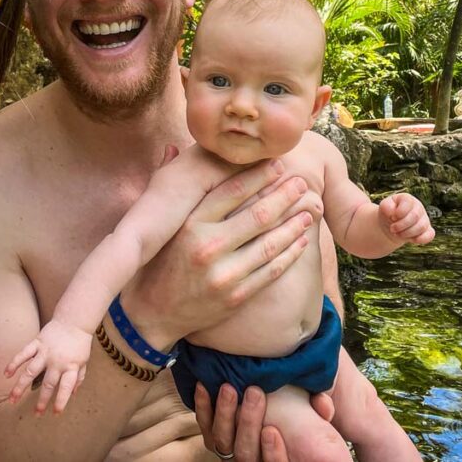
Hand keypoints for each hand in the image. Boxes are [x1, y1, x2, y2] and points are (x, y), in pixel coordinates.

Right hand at [4, 320, 91, 413]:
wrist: (74, 320)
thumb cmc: (79, 343)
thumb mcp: (83, 361)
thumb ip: (79, 377)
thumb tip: (73, 394)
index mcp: (71, 366)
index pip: (66, 387)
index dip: (61, 401)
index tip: (55, 413)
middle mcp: (58, 361)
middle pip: (48, 384)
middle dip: (41, 400)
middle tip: (36, 414)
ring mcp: (46, 352)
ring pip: (30, 372)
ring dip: (20, 387)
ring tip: (12, 400)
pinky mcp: (37, 343)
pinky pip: (23, 354)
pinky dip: (14, 363)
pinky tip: (6, 374)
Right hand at [122, 159, 319, 344]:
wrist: (151, 314)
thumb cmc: (155, 261)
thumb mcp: (156, 223)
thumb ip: (166, 185)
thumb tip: (174, 147)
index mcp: (189, 224)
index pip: (232, 192)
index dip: (259, 176)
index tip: (277, 164)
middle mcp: (208, 247)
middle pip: (258, 215)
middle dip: (285, 196)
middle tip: (301, 182)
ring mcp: (224, 274)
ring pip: (270, 244)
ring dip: (294, 224)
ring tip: (310, 209)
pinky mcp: (236, 296)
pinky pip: (271, 271)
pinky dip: (290, 253)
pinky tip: (302, 239)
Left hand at [195, 384, 333, 460]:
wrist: (265, 407)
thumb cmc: (297, 419)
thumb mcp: (316, 423)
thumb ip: (320, 414)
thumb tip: (322, 403)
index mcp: (275, 459)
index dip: (272, 455)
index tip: (271, 431)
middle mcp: (251, 460)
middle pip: (245, 454)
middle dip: (248, 423)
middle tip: (255, 393)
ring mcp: (231, 450)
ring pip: (222, 441)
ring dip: (224, 414)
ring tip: (229, 388)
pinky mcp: (215, 437)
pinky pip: (205, 427)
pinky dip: (203, 408)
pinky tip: (203, 387)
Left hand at [379, 193, 434, 244]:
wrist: (391, 225)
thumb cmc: (388, 214)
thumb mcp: (384, 207)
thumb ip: (387, 207)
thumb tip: (394, 213)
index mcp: (408, 199)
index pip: (408, 203)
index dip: (399, 213)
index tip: (392, 217)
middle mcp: (418, 207)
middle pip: (415, 216)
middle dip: (401, 225)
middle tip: (392, 229)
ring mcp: (425, 219)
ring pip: (421, 227)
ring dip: (406, 233)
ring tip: (397, 234)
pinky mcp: (428, 230)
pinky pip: (430, 235)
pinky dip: (420, 239)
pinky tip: (410, 240)